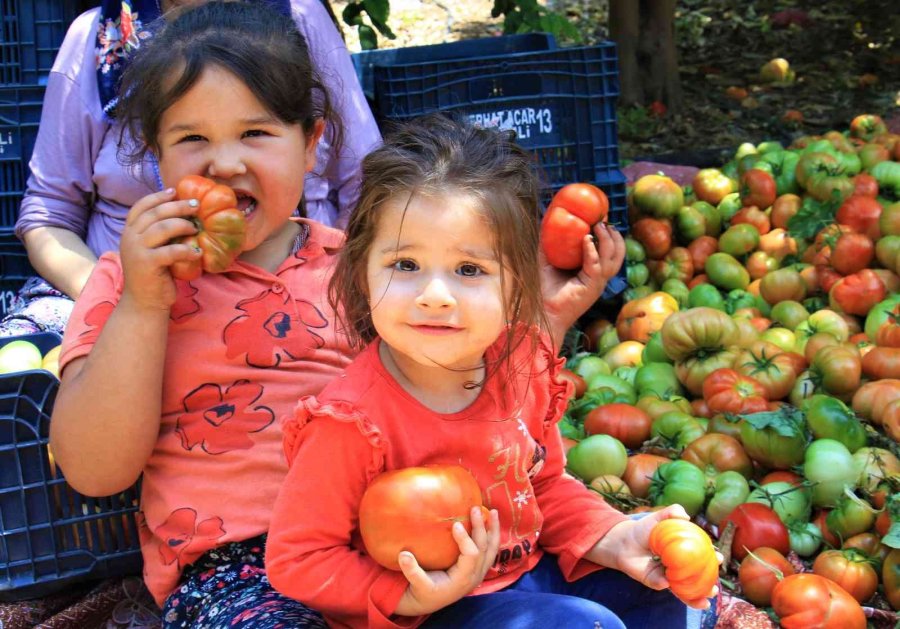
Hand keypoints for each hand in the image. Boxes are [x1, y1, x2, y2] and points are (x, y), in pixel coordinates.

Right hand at [119, 188, 201, 310]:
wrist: (144, 302)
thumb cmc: (153, 274)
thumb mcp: (151, 249)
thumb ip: (158, 233)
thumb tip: (183, 214)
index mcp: (129, 231)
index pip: (141, 206)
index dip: (158, 197)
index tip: (175, 191)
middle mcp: (129, 237)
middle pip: (155, 213)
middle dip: (177, 206)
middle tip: (196, 206)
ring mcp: (137, 250)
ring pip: (162, 228)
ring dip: (183, 225)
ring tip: (196, 229)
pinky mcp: (148, 264)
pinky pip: (171, 251)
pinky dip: (187, 250)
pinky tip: (198, 252)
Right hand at [394, 508, 499, 615]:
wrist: (430, 602)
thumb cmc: (423, 591)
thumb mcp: (417, 584)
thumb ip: (411, 571)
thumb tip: (403, 555)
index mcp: (462, 579)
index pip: (471, 555)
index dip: (465, 539)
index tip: (455, 524)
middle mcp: (475, 576)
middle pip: (484, 549)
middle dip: (481, 528)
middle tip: (475, 508)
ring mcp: (479, 572)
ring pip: (492, 550)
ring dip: (493, 530)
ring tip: (494, 512)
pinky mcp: (478, 568)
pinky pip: (489, 550)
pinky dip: (491, 536)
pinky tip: (490, 521)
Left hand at [541, 222, 624, 347]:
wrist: (544, 312)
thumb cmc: (546, 289)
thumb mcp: (549, 262)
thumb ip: (550, 245)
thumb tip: (545, 224)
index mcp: (594, 273)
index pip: (612, 253)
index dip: (612, 236)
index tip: (604, 220)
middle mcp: (600, 278)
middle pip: (618, 254)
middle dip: (615, 235)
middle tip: (603, 222)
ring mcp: (598, 283)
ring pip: (612, 258)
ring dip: (607, 239)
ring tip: (598, 226)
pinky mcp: (591, 287)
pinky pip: (596, 265)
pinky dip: (592, 251)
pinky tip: (586, 239)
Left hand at [586, 505, 720, 609]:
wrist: (623, 540)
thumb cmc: (644, 529)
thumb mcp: (659, 517)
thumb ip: (672, 512)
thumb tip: (685, 516)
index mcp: (684, 552)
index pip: (702, 558)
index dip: (712, 560)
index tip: (719, 557)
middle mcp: (678, 567)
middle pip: (697, 579)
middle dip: (708, 586)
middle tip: (714, 587)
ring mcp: (667, 576)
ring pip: (684, 589)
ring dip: (695, 597)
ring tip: (705, 601)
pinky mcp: (653, 581)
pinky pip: (662, 585)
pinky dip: (667, 586)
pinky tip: (668, 583)